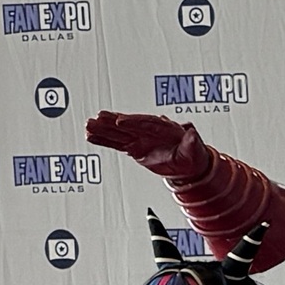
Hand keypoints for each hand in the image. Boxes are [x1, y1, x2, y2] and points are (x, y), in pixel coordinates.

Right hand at [84, 112, 208, 179]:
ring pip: (119, 132)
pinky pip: (117, 143)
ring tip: (88, 125)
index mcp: (163, 128)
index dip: (133, 122)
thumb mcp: (195, 148)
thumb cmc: (193, 154)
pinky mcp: (134, 147)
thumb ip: (192, 141)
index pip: (145, 123)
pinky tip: (91, 136)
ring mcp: (139, 138)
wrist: (189, 165)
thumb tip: (192, 132)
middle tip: (96, 118)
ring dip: (103, 129)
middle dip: (112, 122)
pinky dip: (104, 140)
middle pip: (128, 125)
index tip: (120, 120)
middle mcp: (148, 131)